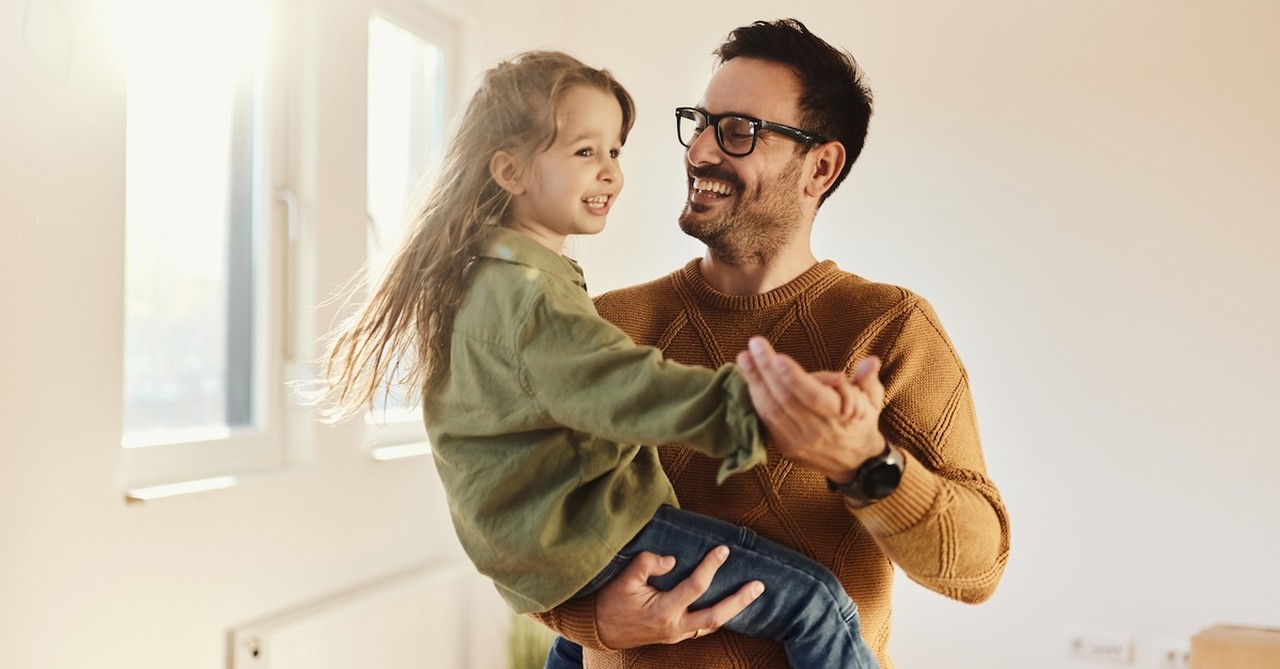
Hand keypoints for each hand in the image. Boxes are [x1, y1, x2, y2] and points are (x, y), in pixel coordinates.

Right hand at [594, 547, 764, 648]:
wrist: (599, 629)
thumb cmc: (611, 601)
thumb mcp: (624, 578)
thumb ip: (647, 563)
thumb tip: (673, 559)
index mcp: (663, 611)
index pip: (695, 586)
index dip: (711, 566)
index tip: (724, 549)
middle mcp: (674, 627)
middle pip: (716, 616)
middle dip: (739, 600)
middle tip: (759, 586)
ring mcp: (676, 635)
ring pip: (712, 625)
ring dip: (733, 610)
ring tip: (750, 595)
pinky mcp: (675, 637)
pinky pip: (702, 628)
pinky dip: (717, 617)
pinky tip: (727, 607)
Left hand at [736, 336, 885, 481]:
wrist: (854, 463)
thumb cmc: (861, 422)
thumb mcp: (872, 400)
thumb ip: (869, 380)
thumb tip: (870, 362)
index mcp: (840, 417)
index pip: (814, 397)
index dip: (794, 378)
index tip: (778, 358)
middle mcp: (817, 432)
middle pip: (786, 399)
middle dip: (766, 370)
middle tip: (754, 345)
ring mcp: (798, 442)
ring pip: (771, 410)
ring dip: (754, 382)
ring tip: (744, 358)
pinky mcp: (785, 447)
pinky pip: (766, 420)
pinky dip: (755, 398)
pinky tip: (748, 378)